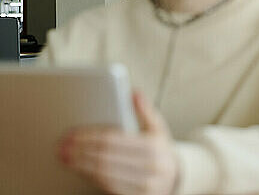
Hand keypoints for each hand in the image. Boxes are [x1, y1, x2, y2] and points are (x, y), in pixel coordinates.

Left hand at [59, 92, 178, 194]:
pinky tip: (81, 170)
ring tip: (66, 158)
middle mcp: (150, 166)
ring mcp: (144, 184)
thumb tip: (134, 93)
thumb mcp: (158, 129)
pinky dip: (91, 177)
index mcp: (154, 146)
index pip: (114, 139)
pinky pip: (109, 186)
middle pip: (106, 157)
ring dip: (81, 165)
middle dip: (81, 151)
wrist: (175, 177)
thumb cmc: (160, 150)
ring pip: (104, 173)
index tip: (73, 134)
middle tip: (63, 146)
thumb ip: (145, 111)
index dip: (90, 136)